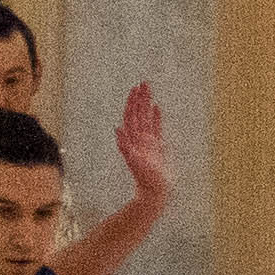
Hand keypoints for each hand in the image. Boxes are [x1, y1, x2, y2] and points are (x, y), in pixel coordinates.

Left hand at [113, 79, 169, 206]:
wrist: (154, 192)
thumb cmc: (145, 179)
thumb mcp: (134, 162)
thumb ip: (125, 146)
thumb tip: (117, 129)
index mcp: (134, 139)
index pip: (132, 116)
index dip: (133, 102)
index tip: (135, 88)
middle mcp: (139, 138)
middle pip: (138, 113)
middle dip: (140, 98)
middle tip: (144, 82)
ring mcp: (148, 142)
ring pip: (146, 118)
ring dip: (147, 104)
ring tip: (149, 90)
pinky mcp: (156, 147)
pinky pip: (156, 128)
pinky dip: (155, 117)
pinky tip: (156, 108)